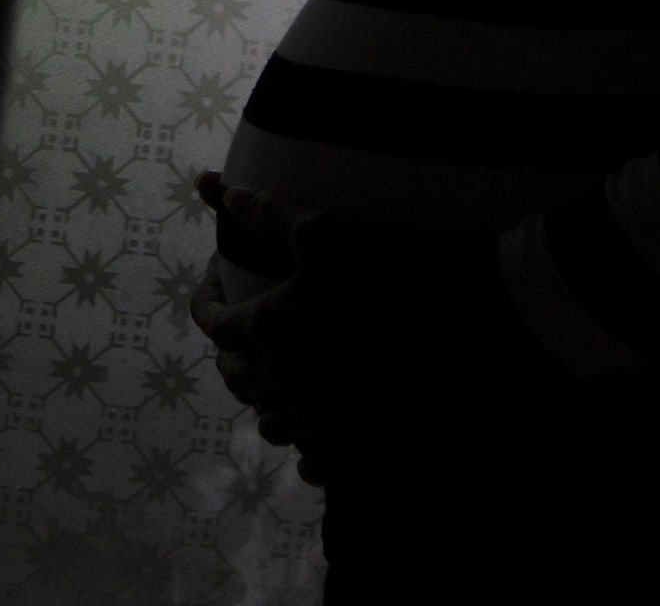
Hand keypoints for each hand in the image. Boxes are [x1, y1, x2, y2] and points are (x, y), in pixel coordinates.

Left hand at [188, 172, 569, 481]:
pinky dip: (309, 451)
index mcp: (266, 330)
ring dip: (271, 405)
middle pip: (238, 380)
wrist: (451, 345)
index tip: (216, 287)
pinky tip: (321, 435)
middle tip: (248, 341)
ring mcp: (314, 423)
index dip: (208, 299)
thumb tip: (227, 195)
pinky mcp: (349, 451)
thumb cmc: (383, 283)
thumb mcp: (326, 232)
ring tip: (285, 388)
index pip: (213, 321)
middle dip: (237, 359)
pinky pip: (313, 463)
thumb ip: (273, 215)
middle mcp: (279, 382)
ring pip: (272, 424)